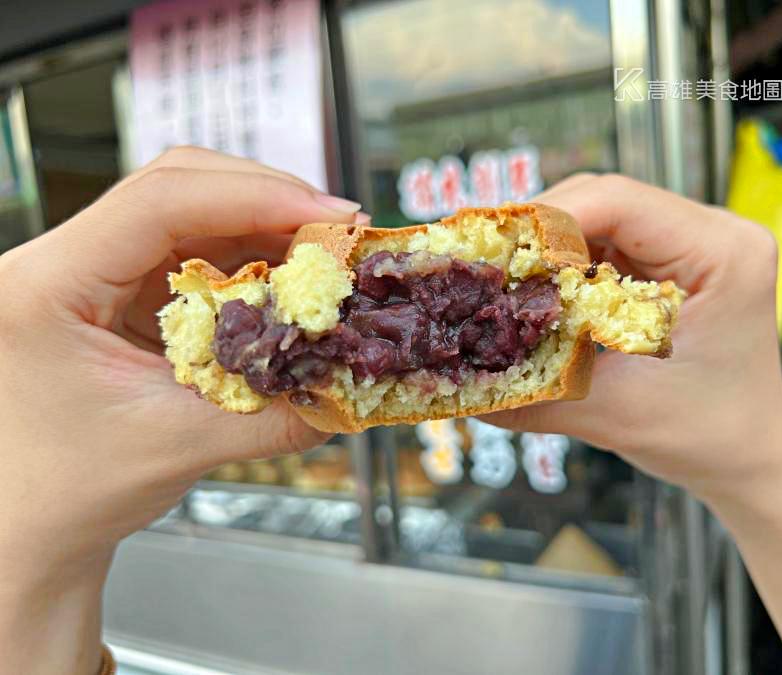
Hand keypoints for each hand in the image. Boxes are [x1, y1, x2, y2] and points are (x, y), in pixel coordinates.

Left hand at [0, 147, 360, 672]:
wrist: (33, 524)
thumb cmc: (72, 492)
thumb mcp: (181, 444)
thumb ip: (277, 412)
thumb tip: (349, 381)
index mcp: (44, 287)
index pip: (156, 203)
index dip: (253, 196)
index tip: (325, 215)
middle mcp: (57, 262)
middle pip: (174, 186)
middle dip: (266, 199)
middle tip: (336, 231)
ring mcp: (85, 270)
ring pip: (188, 210)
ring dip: (262, 227)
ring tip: (321, 257)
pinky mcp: (113, 288)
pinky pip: (189, 249)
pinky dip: (245, 258)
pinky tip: (283, 280)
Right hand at [485, 173, 781, 504]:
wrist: (749, 461)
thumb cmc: (712, 439)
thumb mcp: (621, 415)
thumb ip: (539, 395)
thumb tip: (463, 384)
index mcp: (723, 252)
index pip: (621, 202)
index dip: (549, 219)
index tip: (496, 253)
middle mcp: (712, 234)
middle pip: (603, 202)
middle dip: (538, 235)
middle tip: (486, 269)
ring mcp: (690, 246)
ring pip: (597, 220)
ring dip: (546, 250)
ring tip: (502, 282)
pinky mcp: (669, 265)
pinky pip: (604, 248)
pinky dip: (563, 269)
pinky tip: (534, 295)